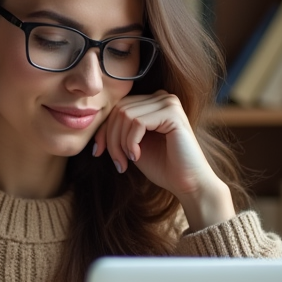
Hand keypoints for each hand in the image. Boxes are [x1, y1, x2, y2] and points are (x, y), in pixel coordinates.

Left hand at [93, 90, 235, 230]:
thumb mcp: (132, 145)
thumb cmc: (163, 166)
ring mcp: (169, 103)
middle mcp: (162, 97)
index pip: (117, 108)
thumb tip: (93, 121)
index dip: (103, 130)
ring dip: (119, 143)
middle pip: (119, 110)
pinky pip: (137, 122)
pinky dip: (130, 142)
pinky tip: (137, 157)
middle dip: (110, 138)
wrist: (188, 184)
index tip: (98, 152)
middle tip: (117, 162)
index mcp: (153, 102)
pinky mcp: (172, 113)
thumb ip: (119, 130)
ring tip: (126, 161)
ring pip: (125, 115)